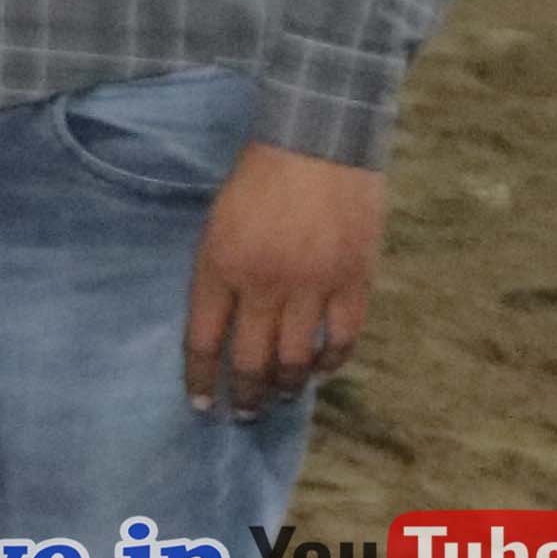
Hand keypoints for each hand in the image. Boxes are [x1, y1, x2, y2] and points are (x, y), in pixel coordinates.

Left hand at [183, 140, 381, 417]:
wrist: (317, 143)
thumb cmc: (257, 180)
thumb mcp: (217, 225)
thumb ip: (219, 275)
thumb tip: (225, 326)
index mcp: (220, 268)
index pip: (203, 341)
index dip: (201, 378)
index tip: (202, 404)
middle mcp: (264, 284)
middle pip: (251, 360)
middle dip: (246, 396)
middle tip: (245, 414)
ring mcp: (313, 285)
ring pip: (297, 359)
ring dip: (286, 387)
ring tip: (281, 398)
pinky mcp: (354, 281)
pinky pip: (344, 339)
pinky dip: (331, 362)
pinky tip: (321, 370)